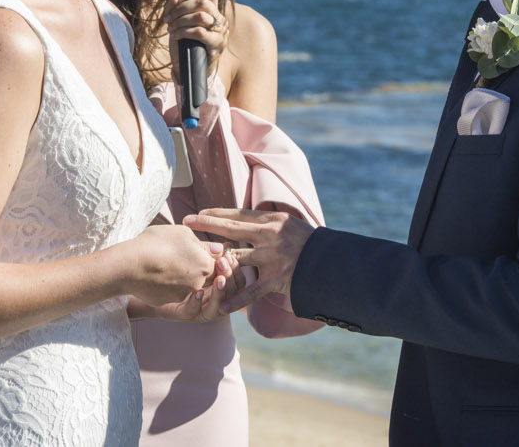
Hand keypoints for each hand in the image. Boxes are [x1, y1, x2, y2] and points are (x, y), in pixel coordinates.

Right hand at [124, 224, 220, 306]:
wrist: (129, 265)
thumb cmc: (156, 243)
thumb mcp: (183, 233)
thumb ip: (203, 244)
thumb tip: (217, 250)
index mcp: (205, 266)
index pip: (217, 265)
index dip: (207, 257)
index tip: (196, 249)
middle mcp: (198, 284)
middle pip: (204, 277)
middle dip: (196, 267)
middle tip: (178, 255)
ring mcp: (181, 296)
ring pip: (187, 286)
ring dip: (181, 276)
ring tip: (165, 261)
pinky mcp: (166, 302)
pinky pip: (171, 293)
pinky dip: (166, 285)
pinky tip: (155, 272)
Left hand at [126, 251, 236, 321]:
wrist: (140, 274)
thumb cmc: (168, 262)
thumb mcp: (189, 253)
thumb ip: (206, 252)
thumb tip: (225, 245)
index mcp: (216, 283)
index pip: (236, 280)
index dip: (236, 269)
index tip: (231, 256)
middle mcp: (210, 298)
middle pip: (232, 295)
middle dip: (231, 280)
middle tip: (225, 265)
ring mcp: (197, 308)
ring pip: (217, 308)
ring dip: (220, 293)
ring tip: (219, 279)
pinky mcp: (181, 313)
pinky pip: (193, 312)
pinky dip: (197, 302)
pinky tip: (198, 291)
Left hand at [167, 0, 227, 76]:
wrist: (188, 69)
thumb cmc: (183, 44)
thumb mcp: (176, 22)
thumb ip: (174, 7)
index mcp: (213, 11)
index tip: (177, 3)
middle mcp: (220, 19)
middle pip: (203, 2)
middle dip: (180, 8)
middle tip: (168, 18)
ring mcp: (221, 32)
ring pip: (199, 16)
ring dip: (180, 21)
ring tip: (170, 28)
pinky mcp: (217, 45)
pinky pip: (199, 32)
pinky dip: (183, 32)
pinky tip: (175, 36)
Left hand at [182, 208, 314, 313]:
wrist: (332, 263)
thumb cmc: (310, 243)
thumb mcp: (290, 224)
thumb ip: (268, 224)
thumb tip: (245, 219)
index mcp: (274, 221)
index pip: (239, 214)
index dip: (217, 213)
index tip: (199, 212)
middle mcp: (270, 236)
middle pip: (232, 229)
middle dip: (207, 225)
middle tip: (186, 221)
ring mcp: (272, 258)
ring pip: (237, 259)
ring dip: (217, 262)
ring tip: (198, 264)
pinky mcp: (276, 279)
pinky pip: (251, 291)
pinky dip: (237, 299)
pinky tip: (222, 306)